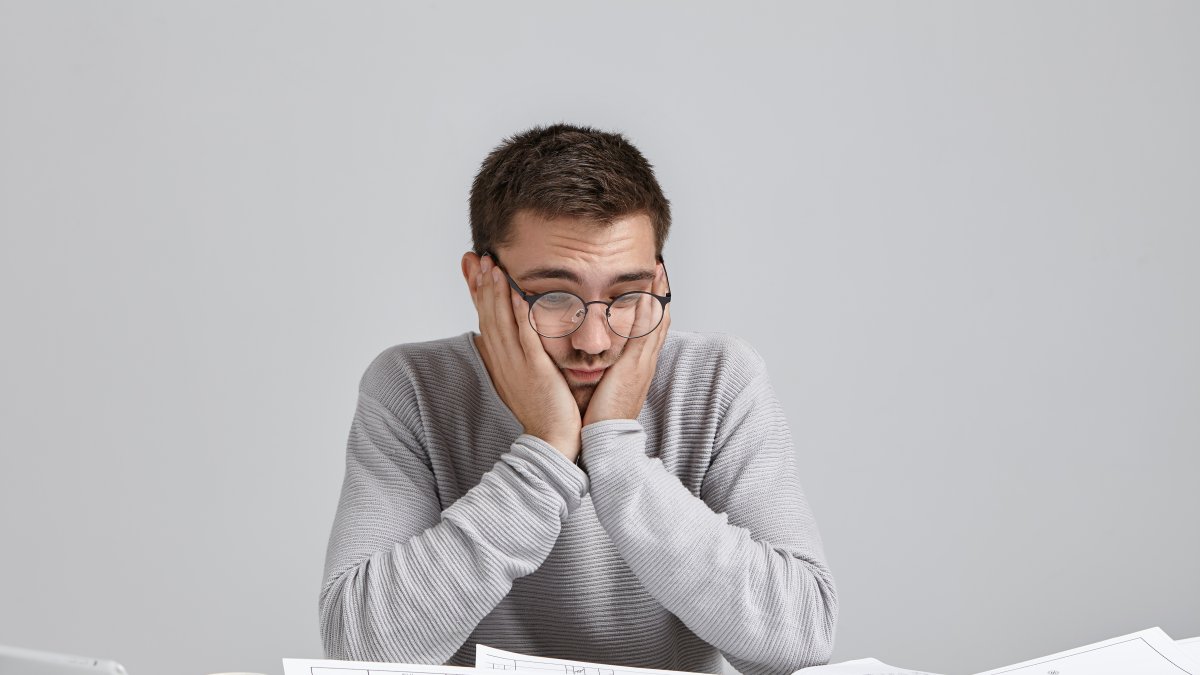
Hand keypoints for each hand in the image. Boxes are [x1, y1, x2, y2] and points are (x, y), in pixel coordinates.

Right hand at [468, 253, 581, 460]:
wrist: (552, 440)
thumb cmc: (543, 410)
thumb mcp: (522, 378)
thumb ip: (515, 355)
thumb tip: (503, 338)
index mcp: (499, 361)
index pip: (484, 319)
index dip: (477, 292)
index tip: (473, 266)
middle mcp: (503, 360)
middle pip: (488, 316)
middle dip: (483, 285)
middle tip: (479, 257)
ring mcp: (518, 365)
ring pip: (503, 323)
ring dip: (497, 293)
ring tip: (493, 267)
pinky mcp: (535, 371)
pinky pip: (526, 339)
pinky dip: (522, 316)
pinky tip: (520, 296)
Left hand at [581, 262, 670, 426]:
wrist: (606, 440)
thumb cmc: (599, 418)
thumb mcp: (605, 387)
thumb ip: (603, 368)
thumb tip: (594, 355)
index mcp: (638, 367)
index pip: (651, 330)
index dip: (654, 306)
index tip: (652, 285)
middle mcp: (645, 362)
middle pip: (659, 320)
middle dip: (661, 293)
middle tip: (661, 268)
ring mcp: (642, 364)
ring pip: (655, 321)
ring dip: (657, 294)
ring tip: (658, 270)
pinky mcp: (634, 366)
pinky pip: (644, 331)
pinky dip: (647, 310)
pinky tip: (645, 292)